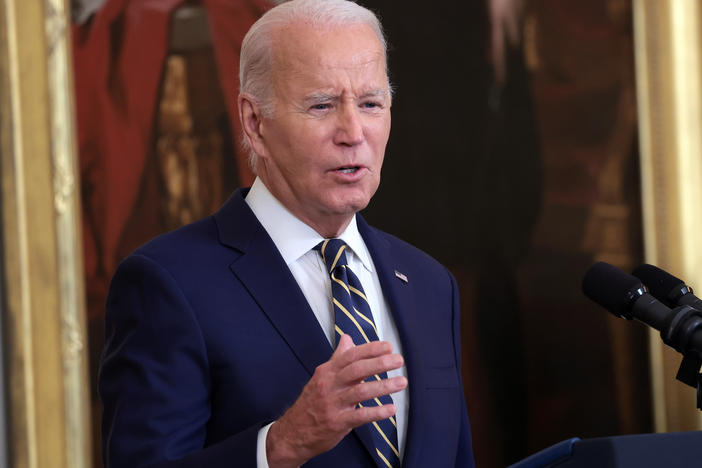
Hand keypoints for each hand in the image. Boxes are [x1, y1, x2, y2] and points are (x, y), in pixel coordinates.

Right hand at [265, 334, 406, 467]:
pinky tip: (391, 409)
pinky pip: (359, 416)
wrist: (293, 433)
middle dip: (380, 363)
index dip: (370, 349)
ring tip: (401, 382)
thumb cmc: (311, 403)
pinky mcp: (337, 422)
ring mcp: (332, 404)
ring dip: (383, 386)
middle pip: (357, 370)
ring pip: (360, 391)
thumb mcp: (322, 377)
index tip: (388, 347)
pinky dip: (376, 412)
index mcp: (327, 372)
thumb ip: (337, 358)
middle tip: (398, 360)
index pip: (351, 356)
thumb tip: (347, 339)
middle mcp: (329, 385)